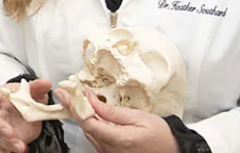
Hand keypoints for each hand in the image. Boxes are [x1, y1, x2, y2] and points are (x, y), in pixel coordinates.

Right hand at [0, 79, 51, 152]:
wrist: (26, 106)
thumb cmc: (22, 95)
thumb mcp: (32, 89)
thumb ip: (37, 86)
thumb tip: (46, 83)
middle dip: (1, 128)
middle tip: (11, 134)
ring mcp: (2, 127)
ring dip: (9, 143)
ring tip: (21, 147)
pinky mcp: (7, 139)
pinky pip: (4, 148)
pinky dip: (8, 152)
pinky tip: (18, 151)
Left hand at [53, 88, 178, 152]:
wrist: (173, 151)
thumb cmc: (161, 136)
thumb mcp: (138, 117)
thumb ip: (112, 111)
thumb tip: (92, 100)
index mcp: (118, 140)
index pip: (88, 123)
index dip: (75, 107)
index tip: (66, 94)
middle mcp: (111, 150)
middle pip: (85, 128)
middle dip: (75, 109)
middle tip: (66, 93)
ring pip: (89, 133)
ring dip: (82, 116)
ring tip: (75, 99)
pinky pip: (97, 138)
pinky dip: (91, 125)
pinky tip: (90, 114)